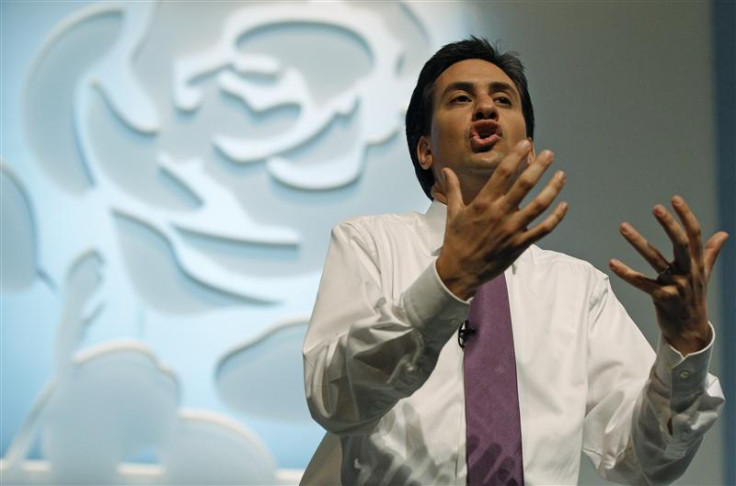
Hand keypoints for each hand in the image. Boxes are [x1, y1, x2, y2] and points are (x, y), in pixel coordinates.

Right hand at [436, 140, 567, 299]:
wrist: (460, 271)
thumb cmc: (456, 241)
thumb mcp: (453, 213)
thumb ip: (453, 189)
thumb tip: (446, 170)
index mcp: (483, 202)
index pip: (503, 173)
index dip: (516, 156)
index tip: (527, 144)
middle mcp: (499, 213)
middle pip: (525, 184)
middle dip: (539, 166)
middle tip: (550, 154)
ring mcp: (512, 229)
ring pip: (539, 205)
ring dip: (553, 188)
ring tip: (562, 176)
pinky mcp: (520, 244)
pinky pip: (543, 229)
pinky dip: (556, 217)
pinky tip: (564, 206)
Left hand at [609, 196, 728, 354]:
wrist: (691, 331)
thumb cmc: (695, 298)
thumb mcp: (704, 274)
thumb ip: (711, 252)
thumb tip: (724, 233)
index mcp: (698, 264)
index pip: (694, 235)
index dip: (685, 216)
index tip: (675, 199)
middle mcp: (689, 272)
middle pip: (680, 243)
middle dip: (669, 224)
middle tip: (656, 207)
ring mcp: (676, 285)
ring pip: (655, 259)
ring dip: (638, 241)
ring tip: (623, 226)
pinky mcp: (662, 297)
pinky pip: (641, 282)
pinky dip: (626, 273)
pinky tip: (612, 263)